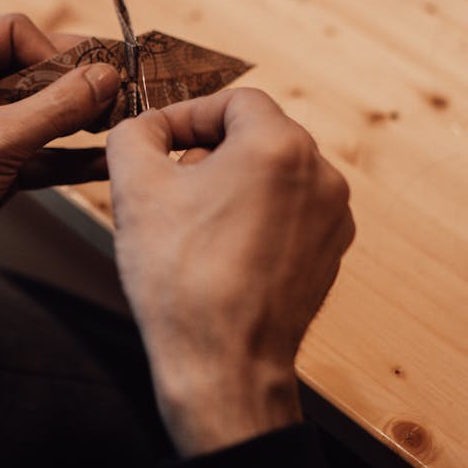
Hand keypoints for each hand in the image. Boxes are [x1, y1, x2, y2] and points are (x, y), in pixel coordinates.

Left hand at [0, 14, 119, 324]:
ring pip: (44, 113)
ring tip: (123, 122)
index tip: (88, 76)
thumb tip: (106, 76)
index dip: (53, 50)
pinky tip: (106, 160)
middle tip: (122, 93)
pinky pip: (44, 152)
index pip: (13, 33)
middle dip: (77, 84)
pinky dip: (73, 157)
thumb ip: (55, 107)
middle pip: (35, 70)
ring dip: (81, 119)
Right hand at [106, 89, 353, 456]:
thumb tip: (144, 126)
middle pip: (257, 134)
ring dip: (231, 182)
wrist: (224, 367)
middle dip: (208, 148)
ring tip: (193, 220)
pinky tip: (220, 249)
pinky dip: (255, 216)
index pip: (233, 100)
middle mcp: (320, 174)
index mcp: (280, 146)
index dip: (188, 113)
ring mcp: (332, 216)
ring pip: (273, 173)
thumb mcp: (135, 187)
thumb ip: (134, 133)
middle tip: (169, 181)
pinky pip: (289, 211)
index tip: (157, 139)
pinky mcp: (331, 252)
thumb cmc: (182, 280)